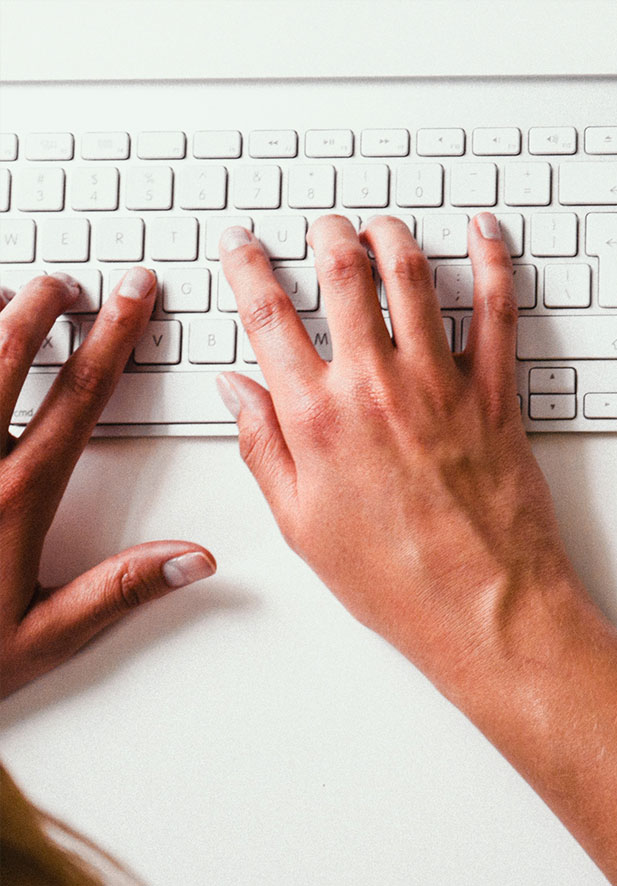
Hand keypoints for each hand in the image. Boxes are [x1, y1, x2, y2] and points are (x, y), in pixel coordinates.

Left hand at [1, 270, 214, 698]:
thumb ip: (119, 590)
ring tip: (4, 294)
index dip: (113, 336)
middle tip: (64, 281)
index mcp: (13, 497)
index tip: (133, 296)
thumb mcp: (39, 637)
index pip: (79, 395)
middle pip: (5, 353)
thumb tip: (196, 559)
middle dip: (40, 305)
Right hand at [215, 214, 575, 670]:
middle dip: (327, 236)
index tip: (241, 243)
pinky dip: (493, 261)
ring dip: (393, 237)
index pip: (268, 316)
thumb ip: (263, 447)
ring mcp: (442, 384)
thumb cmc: (396, 579)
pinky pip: (497, 309)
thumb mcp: (301, 523)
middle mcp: (376, 388)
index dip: (247, 266)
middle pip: (344, 276)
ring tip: (381, 226)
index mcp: (316, 419)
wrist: (485, 606)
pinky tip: (484, 232)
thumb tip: (235, 389)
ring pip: (413, 277)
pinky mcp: (498, 393)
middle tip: (322, 225)